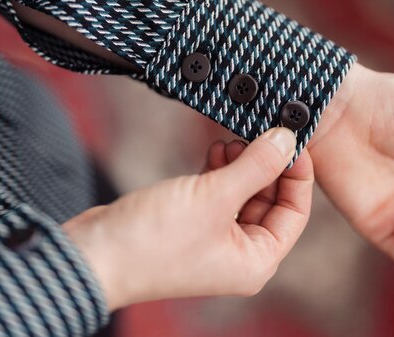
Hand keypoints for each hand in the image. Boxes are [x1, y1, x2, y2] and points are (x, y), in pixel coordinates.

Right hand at [64, 128, 312, 310]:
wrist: (94, 253)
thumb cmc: (154, 240)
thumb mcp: (215, 197)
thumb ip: (255, 167)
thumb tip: (288, 140)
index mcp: (256, 260)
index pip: (295, 213)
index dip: (298, 174)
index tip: (294, 140)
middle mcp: (239, 254)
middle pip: (270, 202)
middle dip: (266, 166)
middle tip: (262, 132)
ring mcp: (214, 239)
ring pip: (244, 195)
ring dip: (242, 165)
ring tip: (233, 140)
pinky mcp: (192, 224)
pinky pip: (219, 194)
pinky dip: (220, 171)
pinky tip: (215, 150)